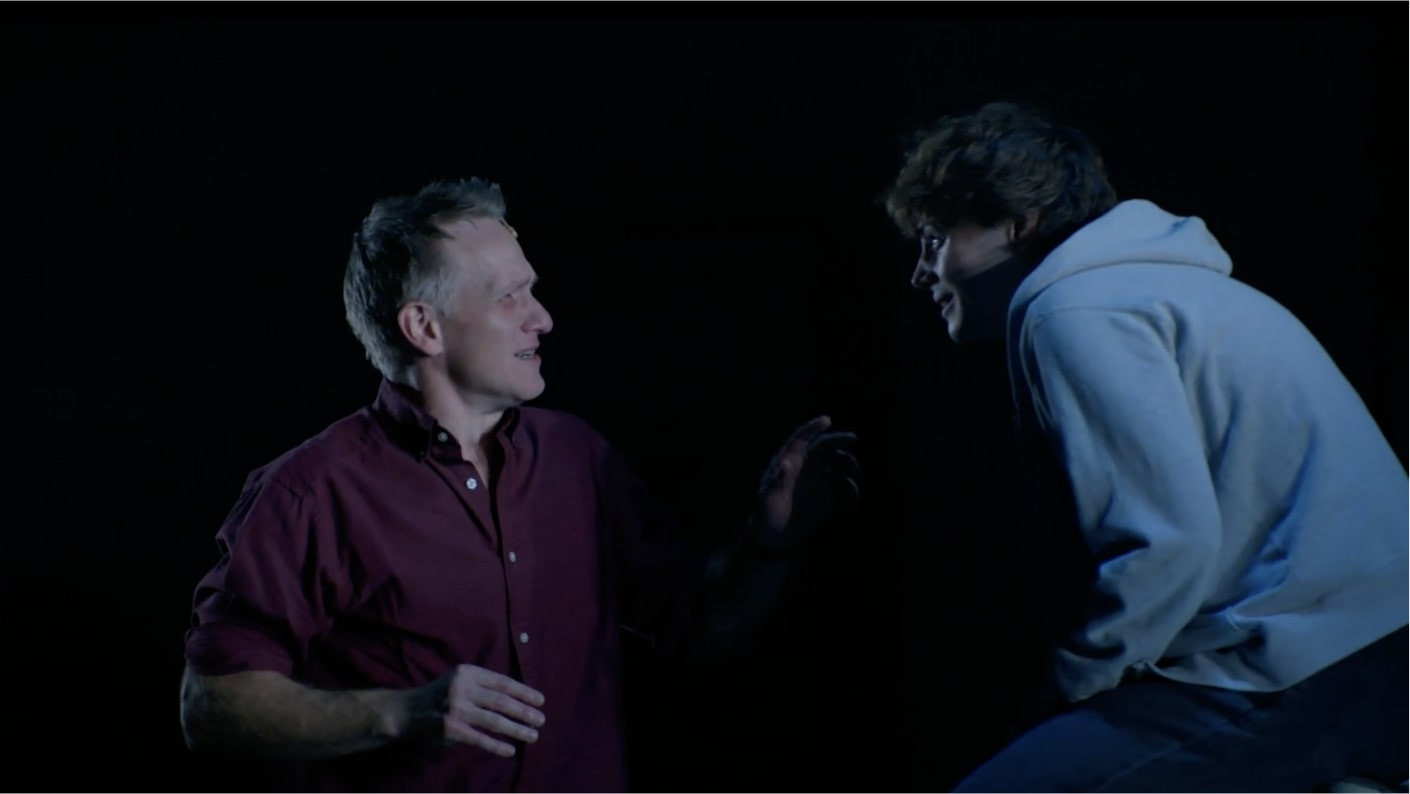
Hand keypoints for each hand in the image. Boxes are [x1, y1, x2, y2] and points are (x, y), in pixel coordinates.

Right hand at [411, 664, 545, 756]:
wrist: (406, 712)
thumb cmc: (440, 695)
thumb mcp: (458, 679)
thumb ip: (482, 684)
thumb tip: (519, 695)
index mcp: (467, 673)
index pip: (502, 682)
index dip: (523, 692)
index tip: (540, 700)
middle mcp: (461, 689)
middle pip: (501, 701)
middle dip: (524, 711)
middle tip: (541, 719)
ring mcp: (455, 710)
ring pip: (494, 721)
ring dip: (517, 729)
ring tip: (533, 735)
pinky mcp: (450, 730)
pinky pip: (479, 739)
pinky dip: (497, 745)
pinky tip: (511, 750)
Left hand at [753, 415, 858, 548]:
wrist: (773, 537)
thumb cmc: (765, 516)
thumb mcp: (768, 499)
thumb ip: (778, 481)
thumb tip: (788, 462)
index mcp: (789, 462)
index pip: (801, 438)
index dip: (813, 427)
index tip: (827, 420)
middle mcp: (805, 467)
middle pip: (824, 446)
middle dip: (839, 440)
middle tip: (854, 439)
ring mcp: (817, 481)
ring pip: (837, 463)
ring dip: (847, 463)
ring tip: (853, 471)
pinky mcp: (826, 497)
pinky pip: (842, 487)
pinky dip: (850, 489)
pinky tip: (851, 498)